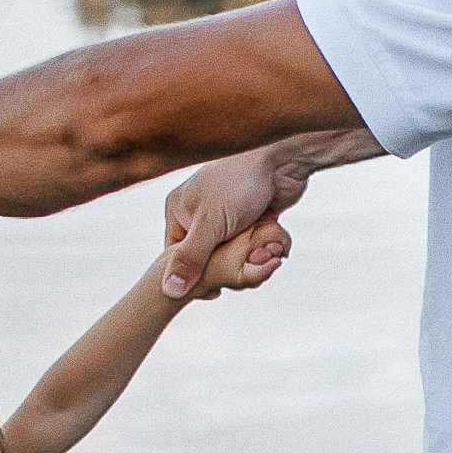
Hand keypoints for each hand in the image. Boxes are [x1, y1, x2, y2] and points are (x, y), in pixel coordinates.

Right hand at [161, 147, 311, 298]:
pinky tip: (273, 252)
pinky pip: (251, 241)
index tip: (213, 293)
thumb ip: (190, 259)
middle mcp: (199, 211)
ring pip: (232, 250)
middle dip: (226, 268)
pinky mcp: (250, 214)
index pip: (177, 254)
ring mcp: (225, 213)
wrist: (281, 160)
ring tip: (263, 260)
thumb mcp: (210, 225)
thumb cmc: (240, 185)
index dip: (193, 276)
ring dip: (248, 258)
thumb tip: (170, 291)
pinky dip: (262, 248)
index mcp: (179, 209)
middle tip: (245, 277)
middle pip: (206, 255)